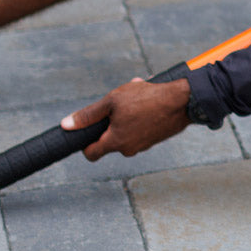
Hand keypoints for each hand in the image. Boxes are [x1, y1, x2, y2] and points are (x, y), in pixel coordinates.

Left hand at [62, 76, 190, 160]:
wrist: (183, 101)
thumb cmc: (148, 99)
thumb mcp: (113, 101)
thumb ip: (88, 115)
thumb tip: (67, 125)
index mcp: (115, 142)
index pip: (91, 154)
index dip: (85, 142)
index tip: (89, 130)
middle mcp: (129, 149)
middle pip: (110, 139)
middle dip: (111, 121)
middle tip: (118, 103)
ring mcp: (143, 145)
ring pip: (126, 131)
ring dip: (126, 116)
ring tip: (137, 96)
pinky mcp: (155, 138)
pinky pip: (140, 129)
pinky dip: (140, 117)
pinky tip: (148, 101)